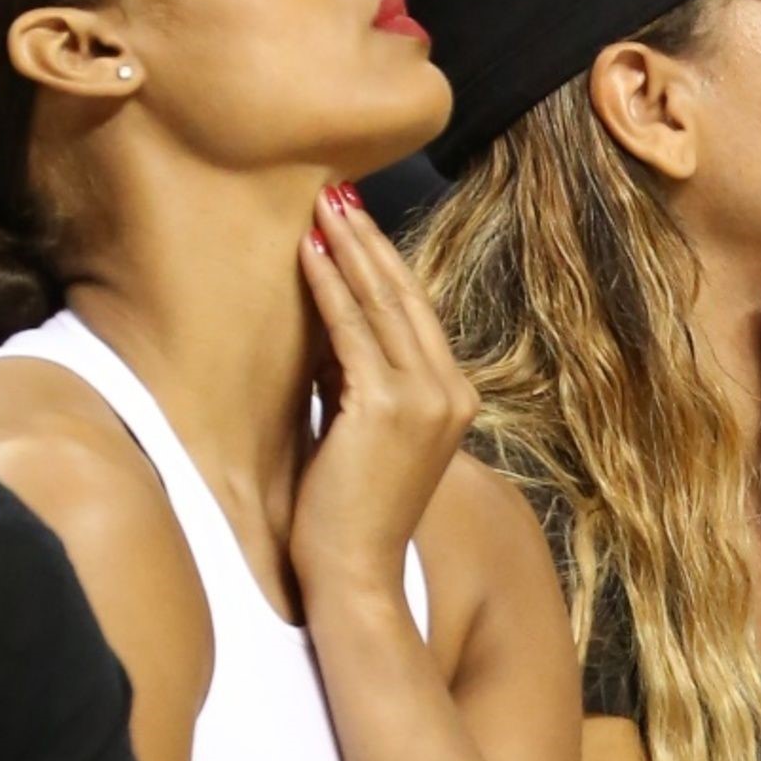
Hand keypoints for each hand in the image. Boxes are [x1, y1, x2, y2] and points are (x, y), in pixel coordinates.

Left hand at [290, 183, 478, 609]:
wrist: (355, 571)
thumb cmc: (350, 513)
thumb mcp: (364, 433)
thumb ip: (362, 383)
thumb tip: (334, 331)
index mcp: (455, 401)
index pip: (417, 316)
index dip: (386, 262)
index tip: (357, 220)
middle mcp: (453, 395)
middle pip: (407, 299)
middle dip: (370, 240)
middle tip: (338, 189)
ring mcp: (426, 401)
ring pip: (384, 306)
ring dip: (350, 249)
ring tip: (322, 205)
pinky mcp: (388, 407)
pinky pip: (352, 332)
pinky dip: (328, 287)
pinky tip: (306, 253)